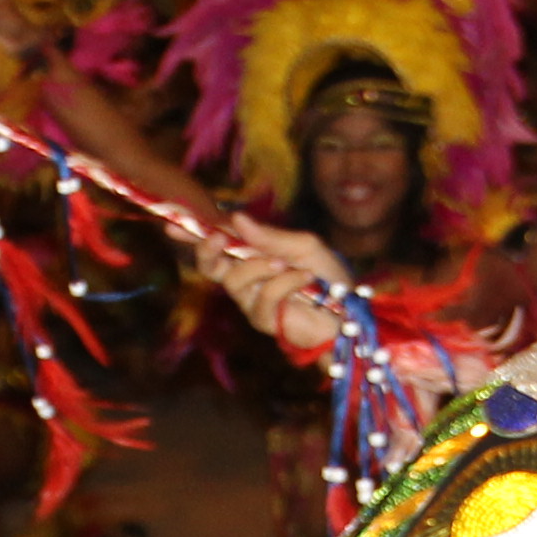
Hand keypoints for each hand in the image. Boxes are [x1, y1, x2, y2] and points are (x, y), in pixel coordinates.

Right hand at [205, 220, 349, 357]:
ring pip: (234, 279)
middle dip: (207, 250)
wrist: (348, 310)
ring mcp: (252, 301)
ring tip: (285, 263)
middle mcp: (247, 278)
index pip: (219, 242)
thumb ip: (270, 236)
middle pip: (210, 267)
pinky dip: (286, 282)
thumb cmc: (326, 276)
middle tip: (217, 238)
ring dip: (259, 266)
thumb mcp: (303, 246)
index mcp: (252, 256)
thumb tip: (237, 218)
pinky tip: (306, 279)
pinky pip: (264, 295)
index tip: (188, 216)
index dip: (202, 230)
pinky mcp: (263, 320)